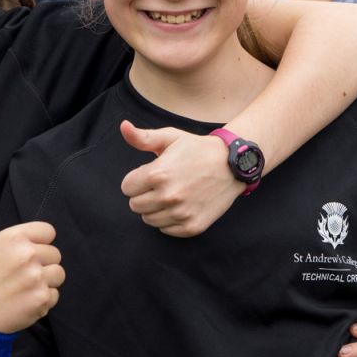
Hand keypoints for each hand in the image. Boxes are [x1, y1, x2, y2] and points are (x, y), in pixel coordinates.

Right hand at [0, 180, 63, 333]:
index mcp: (14, 237)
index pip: (48, 231)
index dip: (36, 242)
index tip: (20, 253)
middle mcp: (28, 256)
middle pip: (55, 253)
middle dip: (40, 262)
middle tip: (18, 273)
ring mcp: (36, 279)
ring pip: (58, 274)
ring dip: (44, 281)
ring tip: (22, 287)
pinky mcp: (42, 300)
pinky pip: (55, 295)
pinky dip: (42, 300)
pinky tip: (23, 301)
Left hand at [119, 121, 241, 237]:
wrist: (232, 164)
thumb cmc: (198, 149)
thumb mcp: (170, 137)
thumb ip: (142, 137)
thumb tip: (123, 126)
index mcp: (158, 174)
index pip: (126, 187)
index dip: (135, 180)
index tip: (148, 175)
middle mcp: (168, 196)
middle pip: (135, 205)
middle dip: (142, 194)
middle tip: (159, 185)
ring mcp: (181, 213)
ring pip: (149, 220)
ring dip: (154, 209)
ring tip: (170, 195)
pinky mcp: (193, 226)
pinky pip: (166, 230)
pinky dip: (169, 220)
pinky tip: (179, 206)